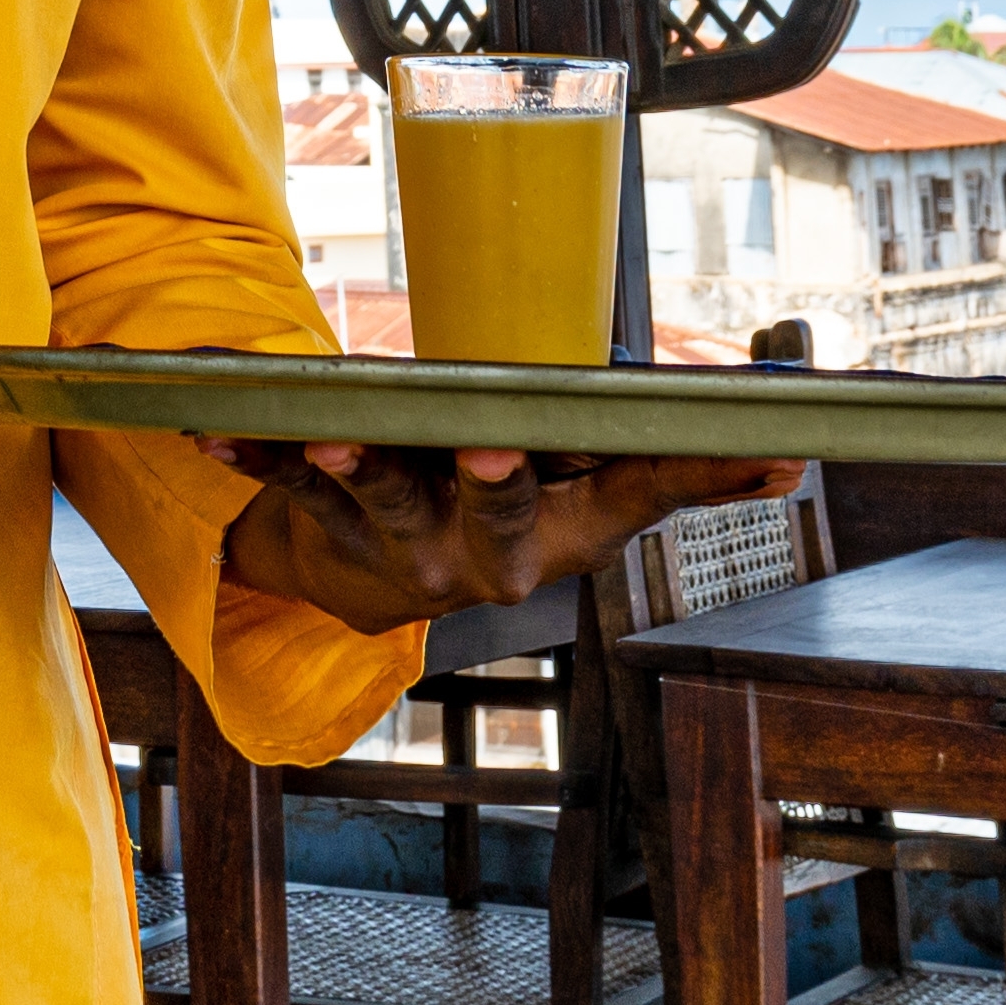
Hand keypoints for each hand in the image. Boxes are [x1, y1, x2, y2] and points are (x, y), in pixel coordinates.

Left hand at [202, 436, 785, 634]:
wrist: (373, 578)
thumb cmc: (504, 503)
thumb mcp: (592, 496)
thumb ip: (671, 466)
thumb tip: (794, 453)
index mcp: (562, 534)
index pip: (641, 499)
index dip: (693, 481)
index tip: (756, 451)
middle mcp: (485, 556)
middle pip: (497, 512)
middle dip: (496, 481)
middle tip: (495, 450)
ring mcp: (402, 549)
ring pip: (385, 500)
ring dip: (360, 468)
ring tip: (336, 437)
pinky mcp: (326, 523)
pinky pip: (284, 485)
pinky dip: (250, 455)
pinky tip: (212, 426)